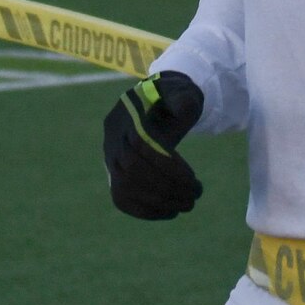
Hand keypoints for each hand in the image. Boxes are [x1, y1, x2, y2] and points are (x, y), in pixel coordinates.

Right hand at [102, 71, 204, 220]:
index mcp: (128, 113)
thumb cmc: (172, 100)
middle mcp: (112, 137)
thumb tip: (184, 107)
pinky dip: (145, 210)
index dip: (166, 164)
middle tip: (194, 195)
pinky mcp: (113, 176)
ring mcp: (110, 158)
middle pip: (131, 168)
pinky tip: (170, 212)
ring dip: (158, 201)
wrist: (157, 106)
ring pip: (123, 186)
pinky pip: (121, 199)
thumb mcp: (181, 93)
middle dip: (165, 186)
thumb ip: (184, 99)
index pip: (139, 142)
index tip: (192, 178)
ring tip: (187, 204)